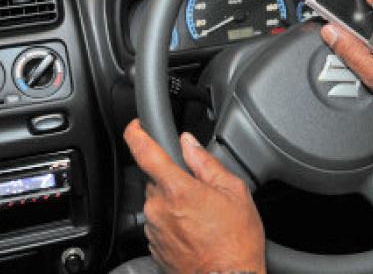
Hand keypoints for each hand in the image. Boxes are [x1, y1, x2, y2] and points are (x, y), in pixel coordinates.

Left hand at [124, 119, 265, 273]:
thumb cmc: (236, 242)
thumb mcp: (234, 192)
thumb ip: (206, 162)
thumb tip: (189, 143)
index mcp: (177, 189)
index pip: (144, 151)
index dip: (136, 133)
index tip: (136, 126)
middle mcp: (158, 208)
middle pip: (156, 179)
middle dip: (175, 179)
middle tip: (201, 192)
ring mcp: (154, 229)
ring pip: (159, 202)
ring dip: (176, 203)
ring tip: (203, 217)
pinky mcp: (154, 247)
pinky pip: (160, 224)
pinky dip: (175, 223)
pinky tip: (197, 232)